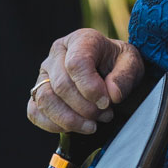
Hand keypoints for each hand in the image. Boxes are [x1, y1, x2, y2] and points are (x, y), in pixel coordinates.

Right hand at [26, 29, 145, 134]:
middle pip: (61, 85)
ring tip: (92, 125)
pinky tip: (74, 127)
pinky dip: (53, 125)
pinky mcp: (37, 92)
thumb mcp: (132, 63)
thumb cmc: (118, 63)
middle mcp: (57, 53)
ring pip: (45, 100)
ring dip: (69, 119)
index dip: (91, 88)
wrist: (110, 69)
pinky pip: (35, 111)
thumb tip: (112, 95)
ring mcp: (44, 73)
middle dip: (84, 107)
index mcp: (81, 40)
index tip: (106, 102)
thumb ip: (125, 76)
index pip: (76, 63)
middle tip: (104, 114)